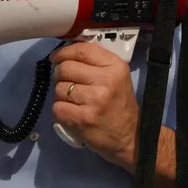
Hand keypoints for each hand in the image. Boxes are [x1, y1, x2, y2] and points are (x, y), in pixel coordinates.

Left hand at [50, 42, 138, 168]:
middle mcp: (106, 80)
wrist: (130, 136)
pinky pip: (57, 108)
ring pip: (59, 88)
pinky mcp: (83, 118)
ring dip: (61, 95)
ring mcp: (94, 100)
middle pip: (65, 68)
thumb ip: (96, 63)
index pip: (82, 50)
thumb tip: (65, 54)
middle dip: (60, 75)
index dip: (64, 52)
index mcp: (115, 66)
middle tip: (66, 83)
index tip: (56, 58)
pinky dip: (60, 111)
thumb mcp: (117, 77)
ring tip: (73, 101)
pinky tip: (71, 114)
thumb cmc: (120, 105)